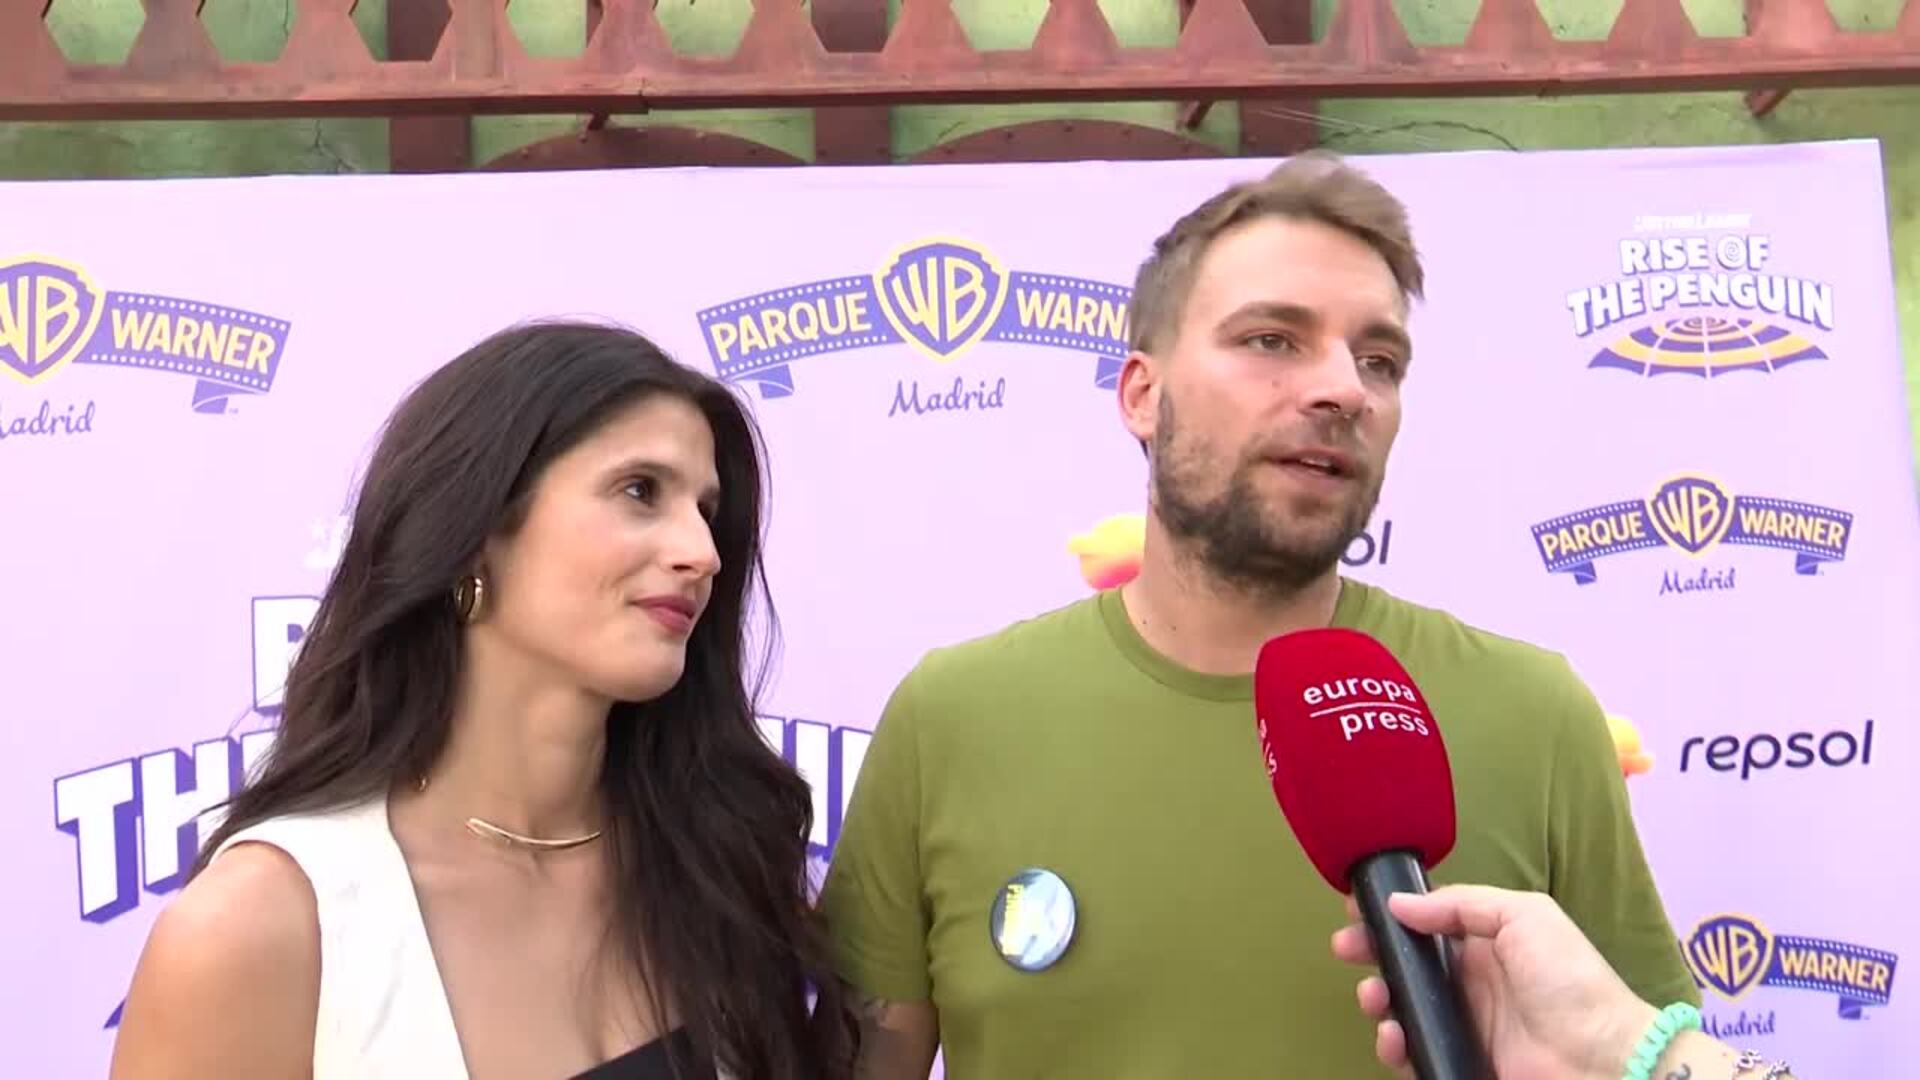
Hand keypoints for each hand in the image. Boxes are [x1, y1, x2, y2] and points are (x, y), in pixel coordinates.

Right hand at [1330, 885, 1657, 1079]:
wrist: (1601, 1057)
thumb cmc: (1569, 980)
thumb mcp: (1525, 917)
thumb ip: (1461, 904)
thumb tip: (1401, 904)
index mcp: (1486, 943)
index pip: (1426, 924)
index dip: (1390, 918)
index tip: (1356, 914)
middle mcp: (1470, 982)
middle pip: (1406, 966)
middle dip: (1374, 956)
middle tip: (1349, 953)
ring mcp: (1465, 1025)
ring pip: (1403, 1009)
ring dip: (1380, 1001)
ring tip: (1376, 1000)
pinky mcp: (1461, 1062)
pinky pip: (1416, 1053)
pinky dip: (1395, 1047)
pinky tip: (1395, 1038)